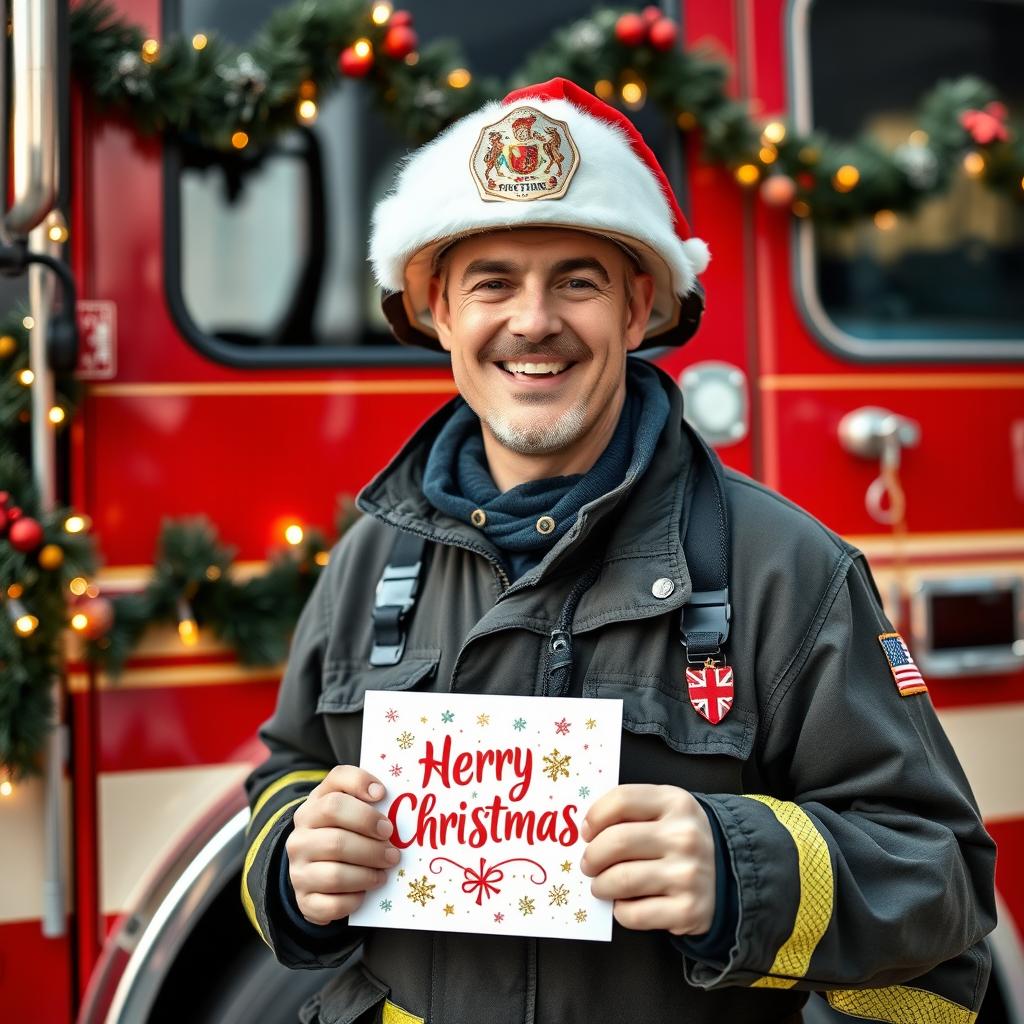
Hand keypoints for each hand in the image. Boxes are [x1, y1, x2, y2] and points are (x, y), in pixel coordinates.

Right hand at [286, 765, 399, 925]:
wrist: (315, 863)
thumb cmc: (341, 825)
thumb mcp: (346, 798)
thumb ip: (359, 786)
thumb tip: (379, 792)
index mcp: (312, 809)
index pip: (333, 802)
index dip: (364, 811)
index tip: (386, 814)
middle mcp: (299, 839)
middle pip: (337, 842)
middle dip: (372, 849)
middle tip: (394, 854)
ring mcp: (298, 871)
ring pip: (335, 876)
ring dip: (367, 875)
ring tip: (384, 873)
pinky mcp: (304, 900)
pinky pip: (332, 905)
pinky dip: (354, 900)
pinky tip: (365, 893)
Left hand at [580, 785, 715, 935]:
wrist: (729, 872)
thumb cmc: (681, 838)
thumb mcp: (665, 809)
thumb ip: (630, 810)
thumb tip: (585, 831)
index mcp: (675, 802)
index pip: (621, 800)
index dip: (594, 817)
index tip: (586, 832)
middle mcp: (684, 836)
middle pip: (616, 841)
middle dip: (592, 856)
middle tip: (588, 864)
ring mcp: (688, 874)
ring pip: (621, 880)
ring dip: (600, 886)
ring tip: (601, 885)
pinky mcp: (688, 910)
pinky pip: (633, 914)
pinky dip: (620, 911)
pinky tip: (625, 903)